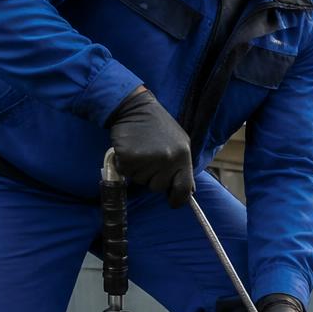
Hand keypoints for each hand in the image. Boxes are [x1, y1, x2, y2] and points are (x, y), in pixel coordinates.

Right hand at [107, 87, 193, 205]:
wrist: (135, 108)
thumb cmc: (157, 126)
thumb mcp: (180, 142)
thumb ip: (183, 166)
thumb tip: (188, 191)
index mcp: (183, 155)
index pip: (184, 187)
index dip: (178, 199)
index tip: (173, 203)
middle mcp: (168, 159)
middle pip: (158, 187)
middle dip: (153, 177)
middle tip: (150, 157)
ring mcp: (149, 159)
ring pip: (141, 181)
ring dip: (138, 170)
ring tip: (141, 150)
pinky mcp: (130, 158)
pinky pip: (126, 173)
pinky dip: (125, 165)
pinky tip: (129, 150)